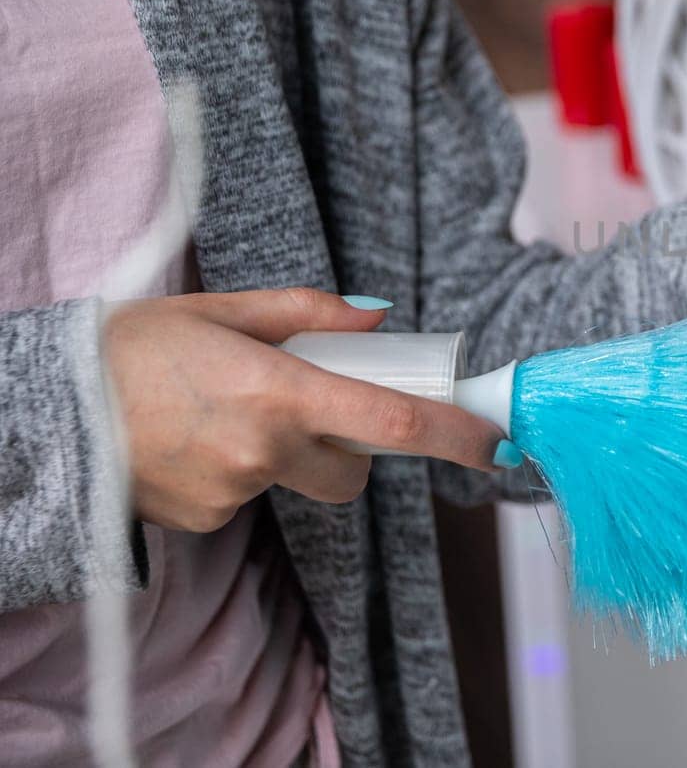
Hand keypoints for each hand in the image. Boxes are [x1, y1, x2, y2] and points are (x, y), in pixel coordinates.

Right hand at [103, 288, 502, 531]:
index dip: (455, 436)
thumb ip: (310, 313)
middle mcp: (264, 450)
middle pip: (356, 470)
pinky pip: (252, 499)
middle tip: (310, 405)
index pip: (392, 422)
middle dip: (353, 445)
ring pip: (300, 483)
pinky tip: (194, 441)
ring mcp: (235, 493)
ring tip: (223, 414)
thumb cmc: (132, 346)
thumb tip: (379, 317)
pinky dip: (241, 473)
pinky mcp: (206, 521)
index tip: (498, 442)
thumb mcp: (224, 309)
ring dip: (288, 454)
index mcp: (278, 390)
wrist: (44, 409)